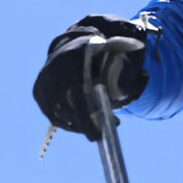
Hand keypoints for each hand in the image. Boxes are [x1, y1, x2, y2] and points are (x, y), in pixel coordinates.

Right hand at [33, 15, 148, 140]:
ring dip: (76, 125)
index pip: (77, 98)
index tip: (98, 135)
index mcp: (74, 62)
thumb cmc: (96, 57)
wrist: (70, 46)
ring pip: (58, 115)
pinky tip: (78, 123)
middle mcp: (54, 71)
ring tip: (92, 125)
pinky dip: (66, 123)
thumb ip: (122, 68)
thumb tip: (144, 78)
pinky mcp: (38, 91)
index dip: (87, 120)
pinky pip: (52, 115)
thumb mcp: (110, 57)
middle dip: (83, 125)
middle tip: (97, 135)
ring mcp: (43, 81)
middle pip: (67, 110)